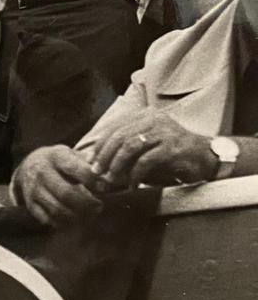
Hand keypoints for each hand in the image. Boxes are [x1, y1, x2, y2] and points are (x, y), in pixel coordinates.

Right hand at [15, 146, 104, 226]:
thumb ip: (90, 164)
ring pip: (57, 209)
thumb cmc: (59, 162)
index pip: (76, 169)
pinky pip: (48, 219)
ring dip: (77, 216)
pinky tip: (74, 219)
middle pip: (66, 193)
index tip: (104, 188)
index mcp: (56, 156)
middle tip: (99, 207)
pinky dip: (63, 223)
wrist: (28, 165)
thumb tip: (108, 178)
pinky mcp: (30, 204)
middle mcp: (42, 171)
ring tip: (89, 215)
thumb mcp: (72, 155)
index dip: (93, 181)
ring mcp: (34, 189)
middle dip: (87, 204)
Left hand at [91, 110, 216, 187]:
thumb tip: (98, 161)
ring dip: (117, 165)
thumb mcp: (147, 145)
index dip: (100, 145)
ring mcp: (165, 132)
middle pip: (119, 136)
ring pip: (130, 146)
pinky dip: (136, 174)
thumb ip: (126, 147)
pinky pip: (147, 160)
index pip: (114, 128)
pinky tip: (133, 184)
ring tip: (112, 179)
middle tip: (98, 172)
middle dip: (105, 156)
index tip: (91, 161)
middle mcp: (154, 119)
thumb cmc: (171, 153)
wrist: (207, 157)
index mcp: (145, 115)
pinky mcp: (173, 147)